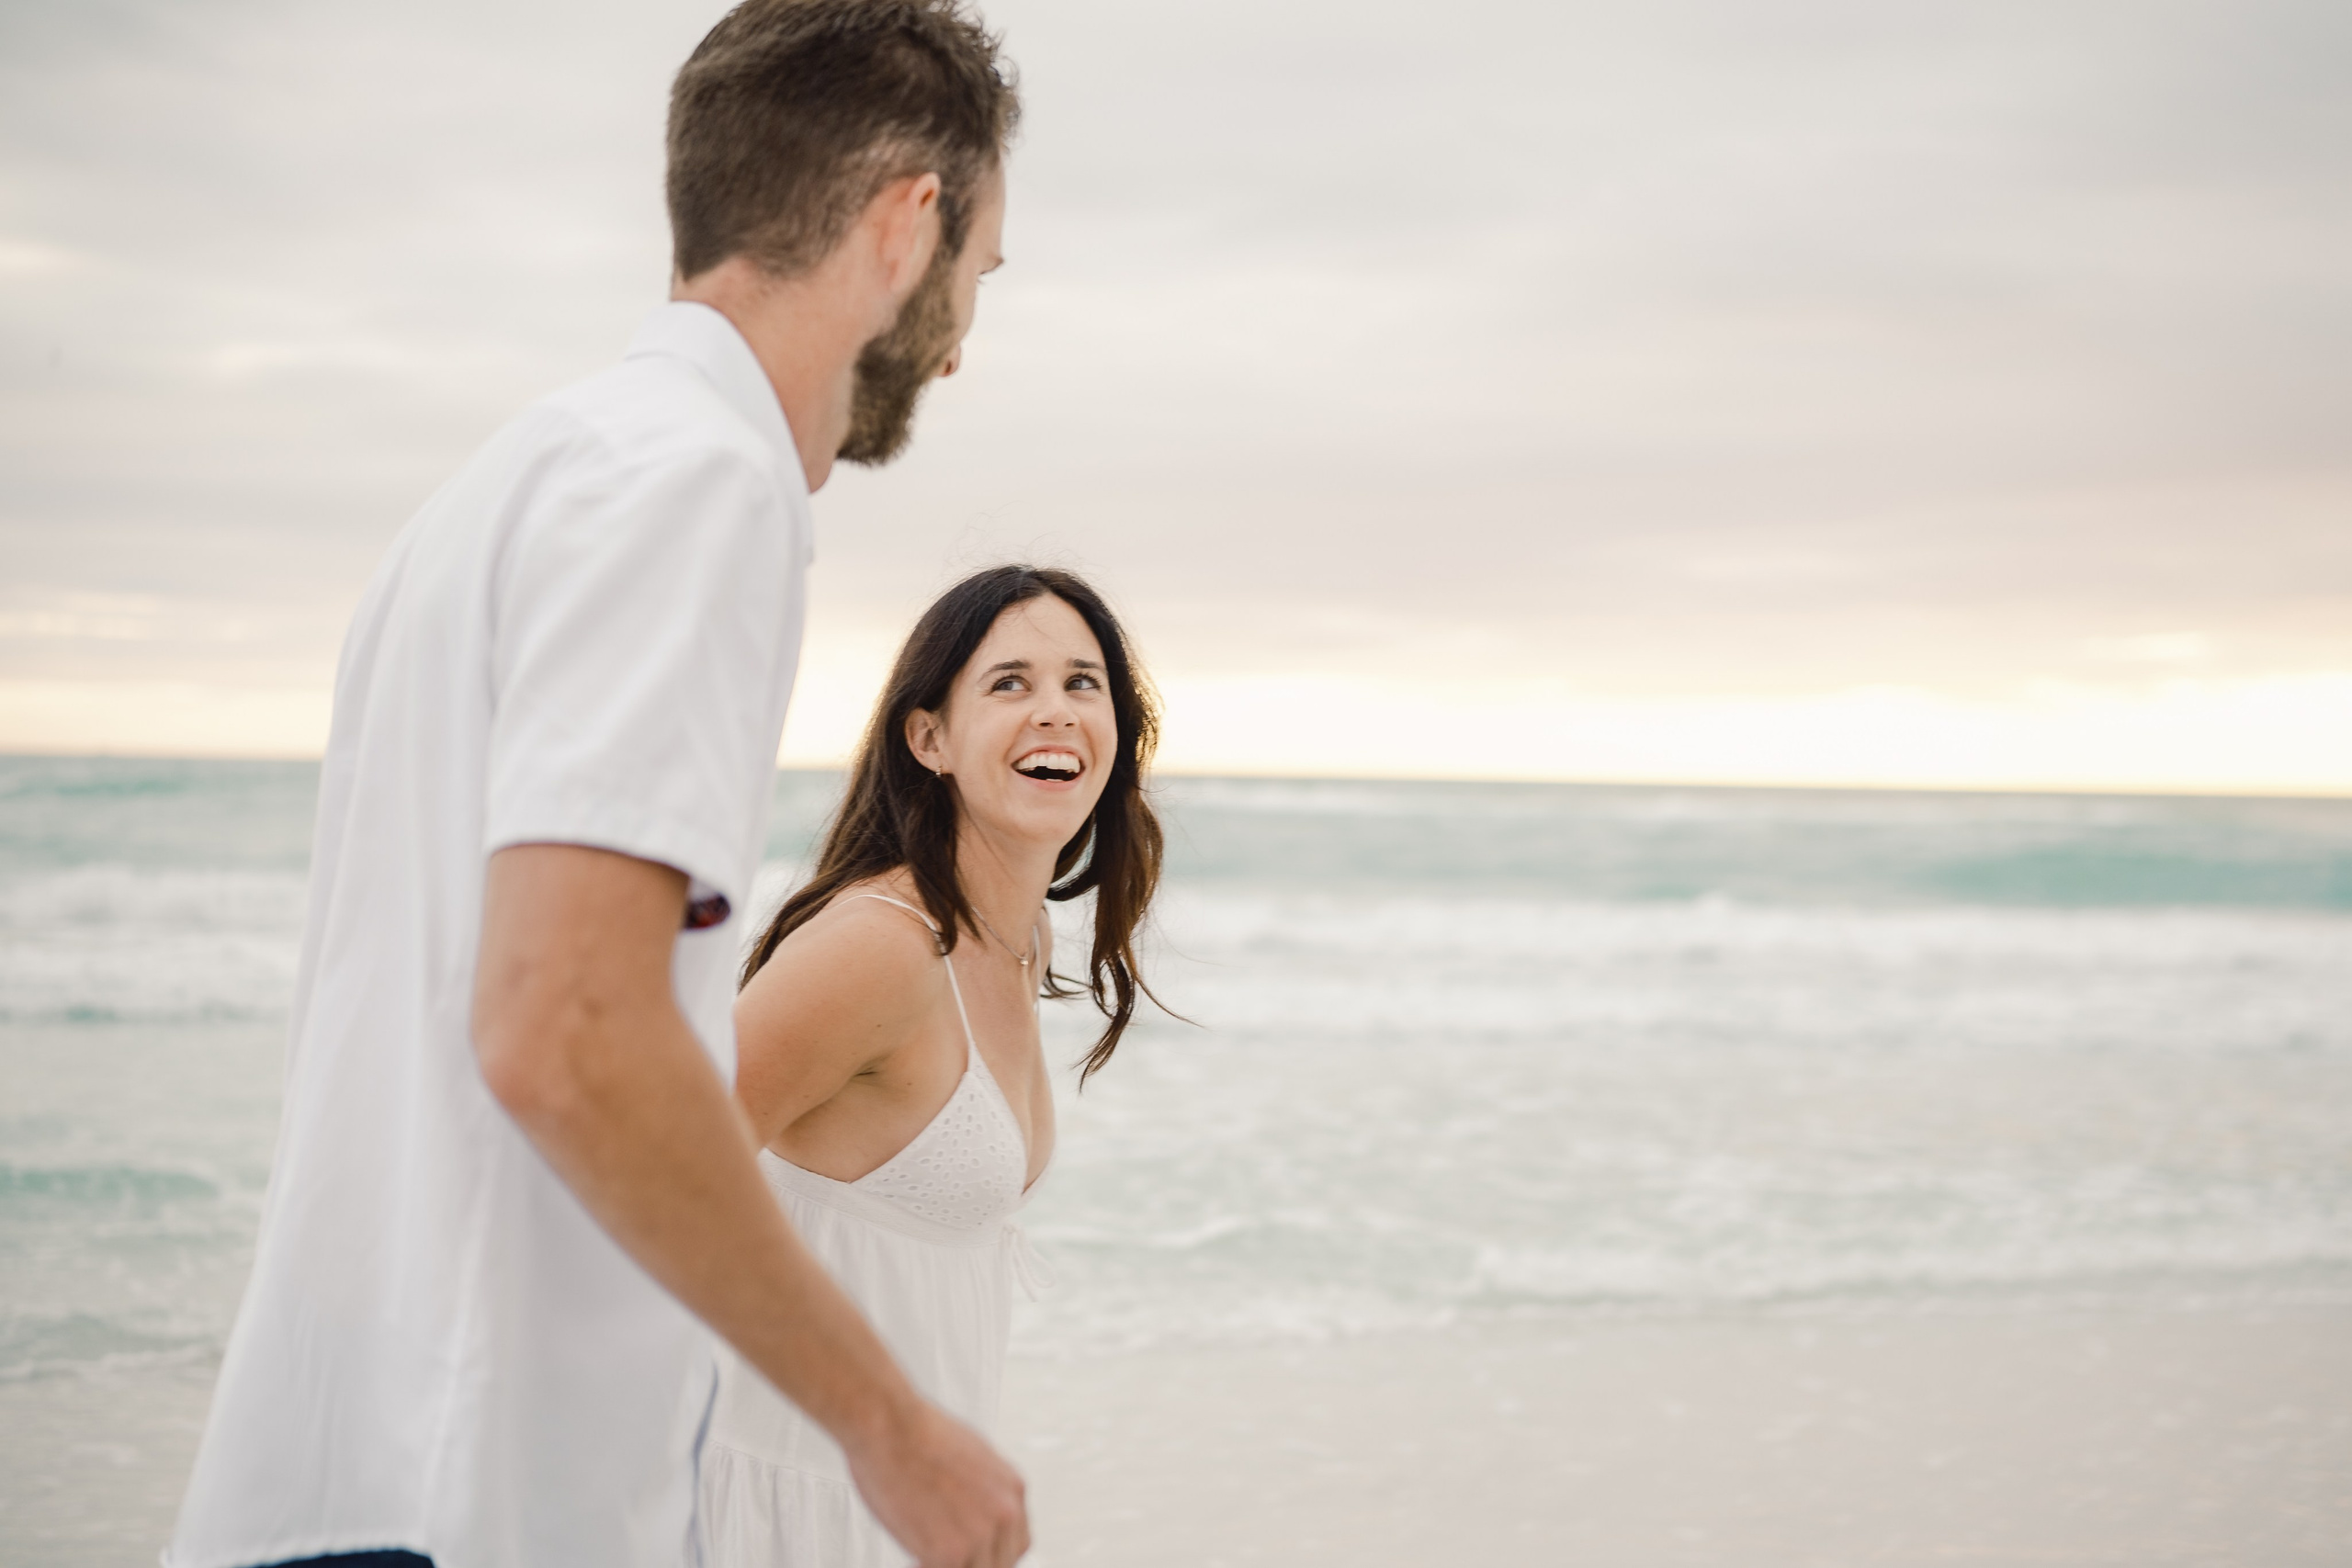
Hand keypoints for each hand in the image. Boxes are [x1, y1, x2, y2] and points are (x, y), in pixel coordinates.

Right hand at [845, 1397, 1029, 1567]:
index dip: (993, 1552)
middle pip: (1002, 1564)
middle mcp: (1004, 1514)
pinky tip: (913, 1561)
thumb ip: (981, 1488)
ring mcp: (979, 1536)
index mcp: (1012, 1489)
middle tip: (948, 1558)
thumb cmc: (918, 1433)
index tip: (973, 1554)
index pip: (1018, 1542)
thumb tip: (970, 1507)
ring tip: (926, 1558)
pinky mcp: (949, 1553)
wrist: (890, 1427)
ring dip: (951, 1564)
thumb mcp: (972, 1454)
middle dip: (973, 1563)